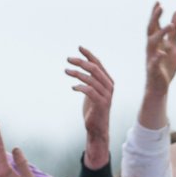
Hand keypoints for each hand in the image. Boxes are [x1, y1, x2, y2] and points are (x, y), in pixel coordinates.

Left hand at [65, 47, 113, 166]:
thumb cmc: (93, 110)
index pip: (98, 64)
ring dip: (77, 73)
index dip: (89, 55)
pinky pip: (89, 91)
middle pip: (94, 68)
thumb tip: (82, 66)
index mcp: (108, 81)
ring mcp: (106, 95)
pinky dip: (80, 87)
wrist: (97, 129)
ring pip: (91, 79)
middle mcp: (109, 86)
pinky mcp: (101, 103)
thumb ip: (91, 80)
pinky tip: (73, 87)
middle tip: (68, 59)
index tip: (79, 47)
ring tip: (66, 71)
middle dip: (81, 62)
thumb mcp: (92, 91)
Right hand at [144, 2, 175, 99]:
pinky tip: (163, 53)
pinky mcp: (153, 70)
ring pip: (152, 44)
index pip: (154, 26)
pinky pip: (154, 63)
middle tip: (160, 7)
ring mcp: (151, 58)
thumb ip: (175, 31)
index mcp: (156, 42)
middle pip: (151, 31)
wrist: (160, 87)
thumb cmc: (165, 66)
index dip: (155, 14)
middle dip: (155, 19)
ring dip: (161, 34)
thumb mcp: (173, 45)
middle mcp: (151, 48)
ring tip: (171, 26)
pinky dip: (157, 58)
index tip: (158, 2)